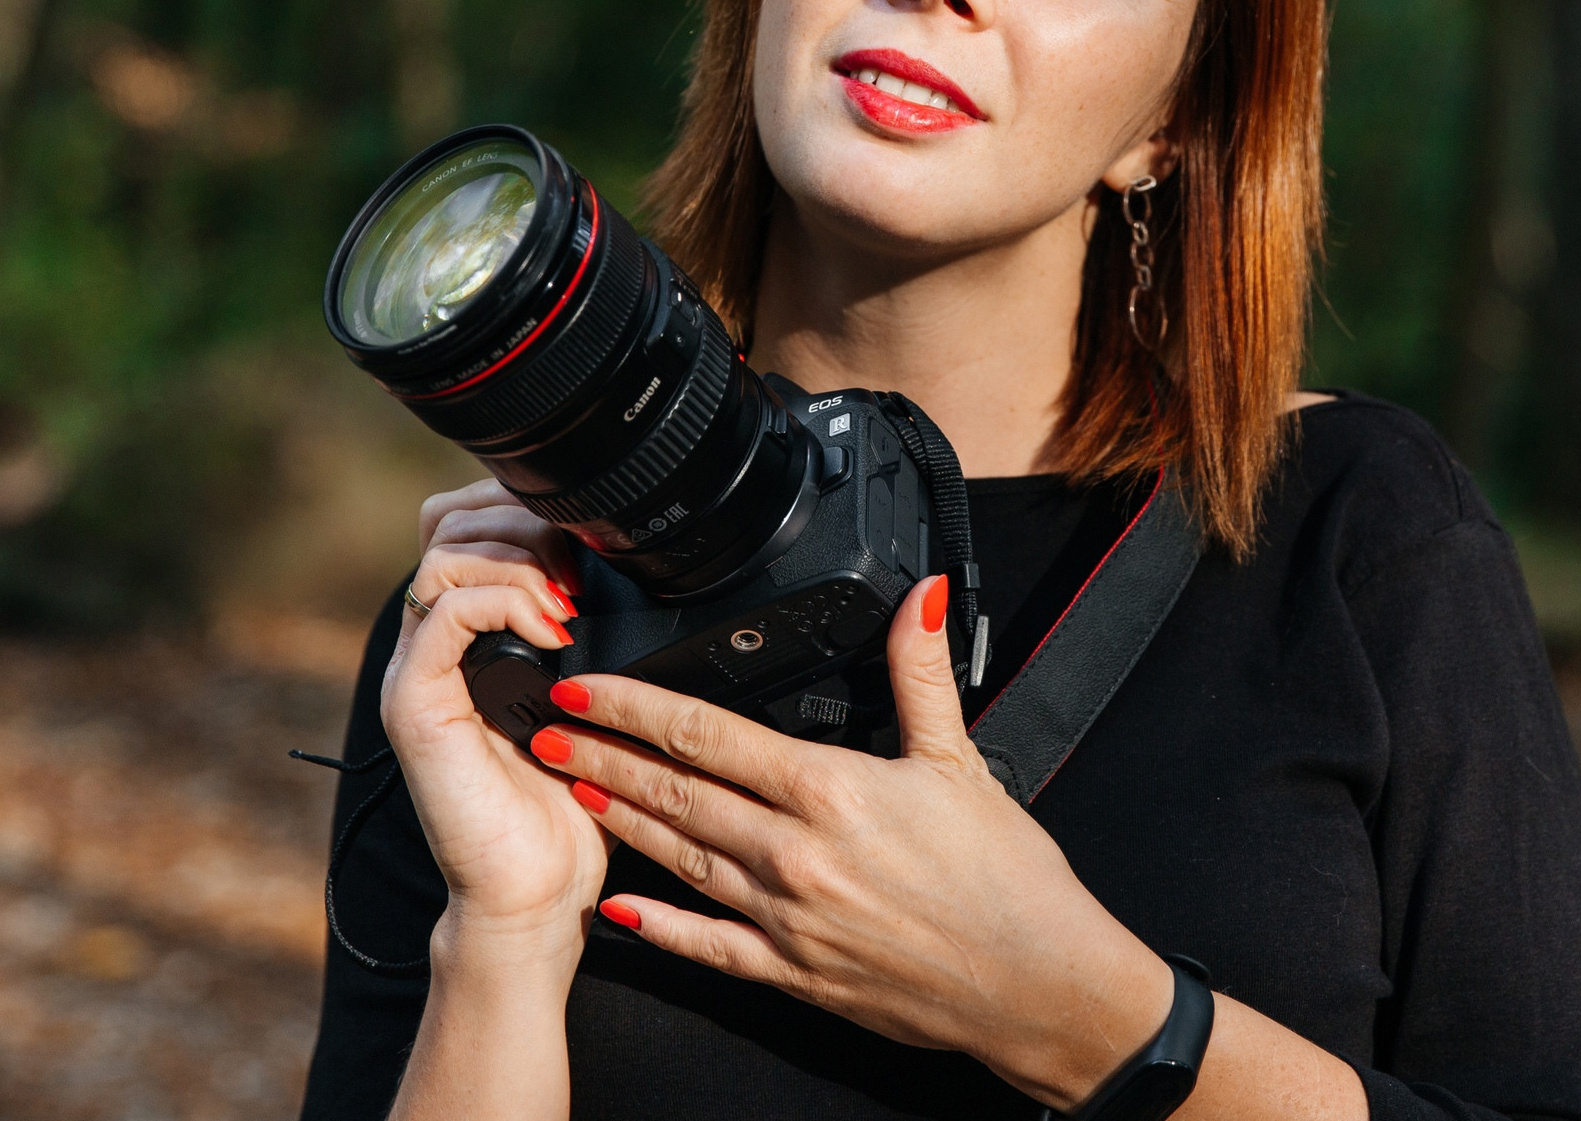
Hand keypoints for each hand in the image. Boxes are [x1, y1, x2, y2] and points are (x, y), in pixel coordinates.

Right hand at [381, 480, 607, 962]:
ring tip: (566, 601)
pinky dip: (504, 602)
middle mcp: (434, 646)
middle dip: (520, 522)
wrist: (535, 893)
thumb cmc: (571, 807)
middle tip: (576, 567)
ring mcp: (419, 671)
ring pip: (443, 556)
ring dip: (518, 560)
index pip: (468, 525)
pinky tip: (552, 631)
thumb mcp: (590, 697)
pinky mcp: (416, 702)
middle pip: (447, 524)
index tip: (583, 545)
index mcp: (471, 637)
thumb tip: (622, 571)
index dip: (522, 512)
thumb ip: (586, 634)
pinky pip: (445, 612)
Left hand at [529, 574, 1176, 1110]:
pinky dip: (660, 928)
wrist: (1038, 986)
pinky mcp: (794, 973)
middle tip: (542, 732)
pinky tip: (618, 910)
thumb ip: (922, 672)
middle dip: (602, 758)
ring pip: (680, 859)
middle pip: (675, 792)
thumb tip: (920, 594)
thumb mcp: (962, 759)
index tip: (583, 688)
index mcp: (831, 790)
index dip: (633, 706)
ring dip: (620, 822)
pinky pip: (710, 946)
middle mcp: (795, 853)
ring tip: (568, 792)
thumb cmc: (1008, 878)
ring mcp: (788, 918)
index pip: (707, 733)